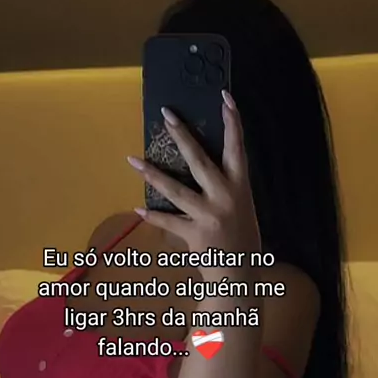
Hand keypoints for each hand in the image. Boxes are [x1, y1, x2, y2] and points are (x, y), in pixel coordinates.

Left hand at [127, 90, 260, 276]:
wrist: (240, 278)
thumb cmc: (243, 243)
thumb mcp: (243, 211)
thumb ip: (228, 191)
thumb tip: (206, 173)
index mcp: (240, 188)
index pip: (237, 149)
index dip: (233, 123)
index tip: (225, 98)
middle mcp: (225, 197)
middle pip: (199, 160)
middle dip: (182, 135)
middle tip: (167, 115)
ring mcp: (208, 215)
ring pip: (176, 189)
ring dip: (153, 174)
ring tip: (133, 160)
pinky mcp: (194, 235)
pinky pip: (169, 221)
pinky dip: (154, 216)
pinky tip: (138, 210)